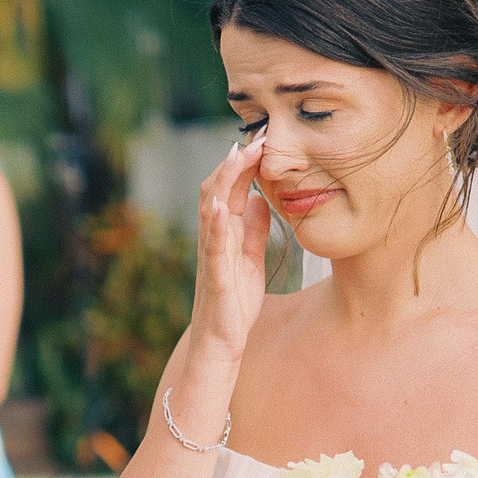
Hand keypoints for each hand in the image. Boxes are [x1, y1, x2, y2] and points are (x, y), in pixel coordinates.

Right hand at [191, 134, 271, 360]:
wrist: (221, 343)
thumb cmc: (234, 305)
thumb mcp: (251, 260)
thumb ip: (254, 231)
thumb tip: (260, 200)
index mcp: (225, 234)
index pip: (232, 188)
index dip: (246, 163)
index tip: (266, 138)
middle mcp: (213, 239)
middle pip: (218, 189)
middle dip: (237, 161)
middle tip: (259, 134)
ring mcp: (212, 256)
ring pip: (211, 209)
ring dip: (224, 180)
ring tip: (239, 155)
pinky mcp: (215, 277)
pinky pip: (212, 246)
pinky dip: (214, 224)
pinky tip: (220, 205)